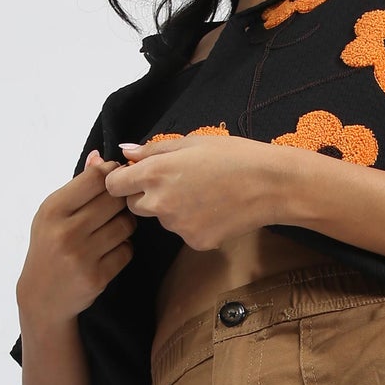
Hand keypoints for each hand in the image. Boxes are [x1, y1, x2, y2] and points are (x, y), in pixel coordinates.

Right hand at [17, 149, 132, 328]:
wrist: (42, 296)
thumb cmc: (49, 248)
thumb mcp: (53, 215)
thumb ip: (77, 187)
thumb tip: (99, 157)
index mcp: (53, 209)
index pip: (96, 179)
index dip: (113, 175)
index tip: (116, 179)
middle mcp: (66, 231)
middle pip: (115, 200)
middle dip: (121, 201)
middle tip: (117, 207)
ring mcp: (81, 255)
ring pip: (125, 226)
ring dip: (125, 226)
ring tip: (113, 229)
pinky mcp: (97, 276)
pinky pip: (127, 251)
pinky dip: (123, 249)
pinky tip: (110, 251)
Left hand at [104, 133, 297, 250]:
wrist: (271, 185)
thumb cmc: (234, 156)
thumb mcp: (191, 142)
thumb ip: (153, 150)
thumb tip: (126, 152)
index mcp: (155, 172)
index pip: (113, 185)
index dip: (122, 180)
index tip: (136, 177)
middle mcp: (160, 202)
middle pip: (133, 205)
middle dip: (146, 195)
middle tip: (176, 184)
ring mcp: (177, 226)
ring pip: (162, 220)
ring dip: (173, 210)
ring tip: (203, 195)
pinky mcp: (195, 242)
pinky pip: (185, 233)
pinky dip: (195, 224)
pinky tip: (215, 211)